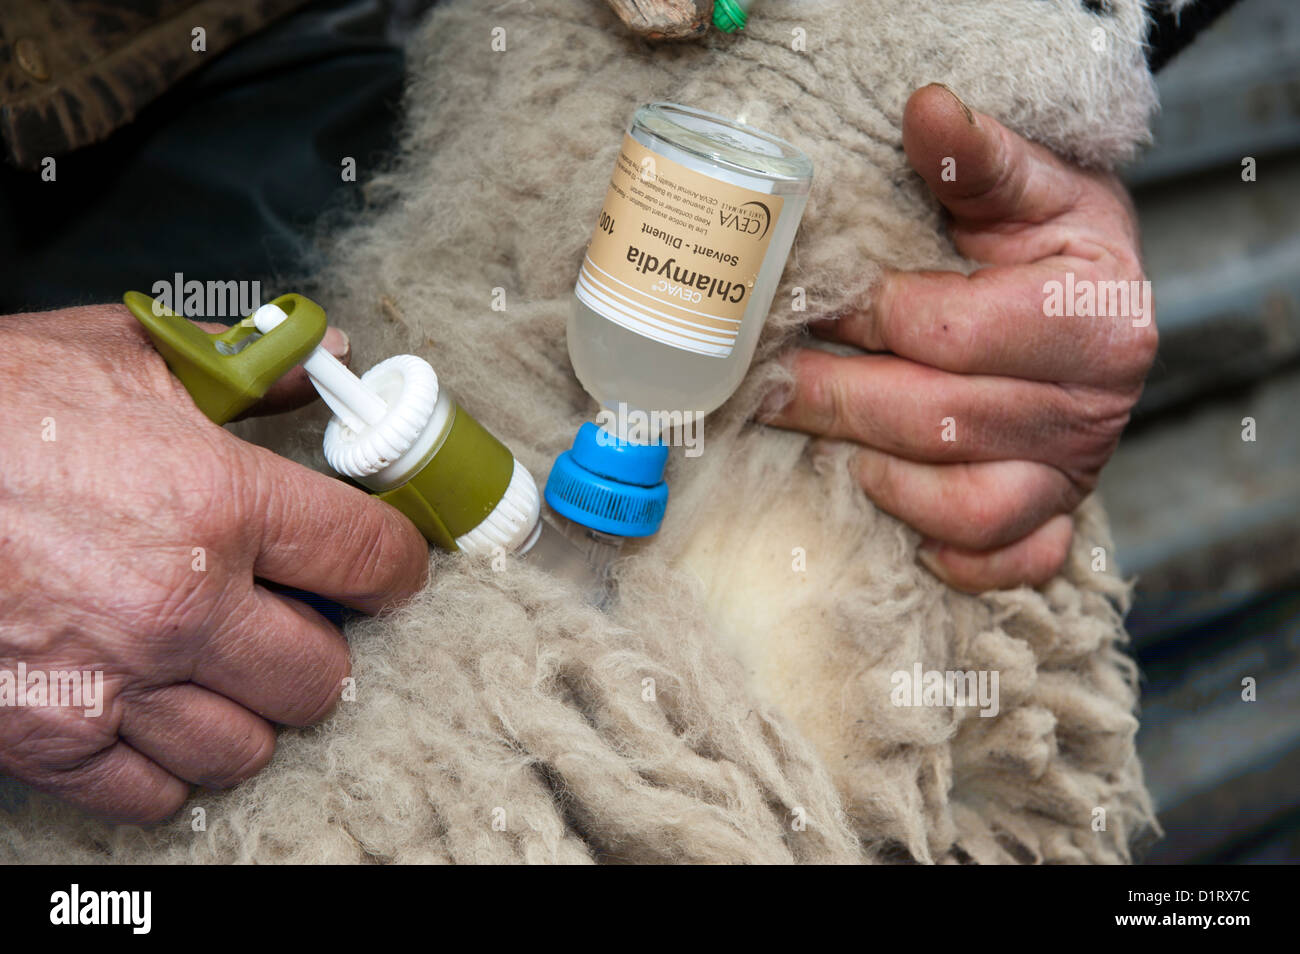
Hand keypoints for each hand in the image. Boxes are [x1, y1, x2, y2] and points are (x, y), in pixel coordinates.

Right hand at [0, 305, 427, 822]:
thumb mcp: (125, 353)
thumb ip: (243, 368)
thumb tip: (324, 365)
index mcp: (217, 501)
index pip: (372, 561)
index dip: (398, 568)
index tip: (388, 573)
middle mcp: (181, 603)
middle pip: (324, 675)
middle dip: (321, 645)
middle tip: (293, 618)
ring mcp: (116, 681)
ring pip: (248, 746)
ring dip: (249, 710)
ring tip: (223, 667)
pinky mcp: (49, 738)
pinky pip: (154, 793)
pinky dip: (168, 764)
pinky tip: (156, 714)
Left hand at [765, 84, 1156, 591]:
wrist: (1102, 294)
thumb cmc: (1057, 239)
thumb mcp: (1034, 185)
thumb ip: (978, 158)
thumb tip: (924, 108)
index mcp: (1089, 314)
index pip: (944, 330)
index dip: (857, 318)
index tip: (795, 302)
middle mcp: (1091, 401)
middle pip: (936, 419)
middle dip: (833, 400)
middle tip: (760, 386)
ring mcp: (1078, 466)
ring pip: (971, 502)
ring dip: (886, 481)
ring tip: (823, 448)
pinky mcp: (1061, 510)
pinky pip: (1013, 557)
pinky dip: (961, 557)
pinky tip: (906, 534)